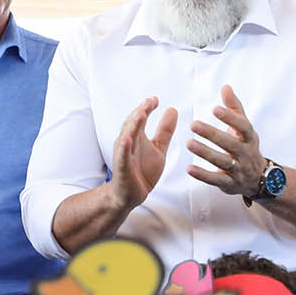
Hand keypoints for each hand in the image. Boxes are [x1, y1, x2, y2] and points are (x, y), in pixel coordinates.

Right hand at [107, 96, 177, 213]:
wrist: (131, 195)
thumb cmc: (143, 170)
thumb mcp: (159, 148)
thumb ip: (165, 130)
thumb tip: (172, 109)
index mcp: (137, 136)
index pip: (140, 118)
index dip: (147, 108)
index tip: (156, 99)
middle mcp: (128, 142)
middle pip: (133, 124)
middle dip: (140, 111)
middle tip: (150, 101)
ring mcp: (124, 154)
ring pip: (127, 136)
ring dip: (133, 124)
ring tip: (141, 113)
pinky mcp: (122, 168)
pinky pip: (123, 156)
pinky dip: (125, 147)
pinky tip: (129, 138)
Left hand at [186, 84, 266, 198]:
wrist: (260, 178)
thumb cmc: (246, 147)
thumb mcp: (244, 128)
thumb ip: (234, 108)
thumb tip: (225, 86)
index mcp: (249, 138)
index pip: (243, 126)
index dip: (230, 118)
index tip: (214, 109)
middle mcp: (246, 154)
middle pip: (231, 144)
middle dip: (213, 134)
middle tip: (193, 124)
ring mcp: (239, 170)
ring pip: (223, 162)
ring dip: (206, 153)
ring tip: (189, 143)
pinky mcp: (230, 184)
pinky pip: (216, 180)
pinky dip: (203, 175)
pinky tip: (189, 168)